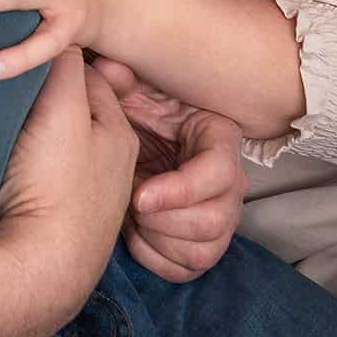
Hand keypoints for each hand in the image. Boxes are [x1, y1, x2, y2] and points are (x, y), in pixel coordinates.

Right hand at [0, 51, 136, 325]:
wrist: (40, 268)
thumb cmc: (53, 185)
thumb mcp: (64, 111)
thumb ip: (65, 69)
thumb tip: (60, 39)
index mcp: (118, 134)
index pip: (90, 76)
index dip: (57, 58)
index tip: (26, 49)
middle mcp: (112, 165)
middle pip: (78, 112)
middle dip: (51, 97)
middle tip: (13, 86)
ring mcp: (89, 198)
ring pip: (63, 148)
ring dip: (41, 135)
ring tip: (9, 125)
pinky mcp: (63, 223)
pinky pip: (50, 179)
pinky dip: (35, 167)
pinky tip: (14, 168)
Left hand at [92, 57, 247, 282]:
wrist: (134, 138)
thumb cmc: (137, 108)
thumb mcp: (130, 88)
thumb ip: (120, 78)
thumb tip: (107, 68)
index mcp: (218, 138)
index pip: (218, 172)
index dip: (180, 190)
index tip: (138, 196)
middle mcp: (229, 181)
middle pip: (219, 220)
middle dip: (166, 221)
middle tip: (131, 206)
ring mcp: (219, 213)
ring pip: (207, 249)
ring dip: (161, 241)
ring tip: (131, 217)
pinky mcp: (201, 241)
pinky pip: (190, 268)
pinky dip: (158, 259)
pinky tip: (134, 234)